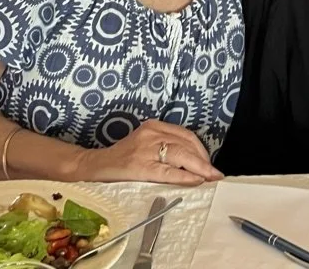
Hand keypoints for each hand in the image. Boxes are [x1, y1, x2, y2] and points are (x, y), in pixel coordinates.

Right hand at [74, 119, 222, 185]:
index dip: (201, 150)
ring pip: (181, 155)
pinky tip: (196, 181)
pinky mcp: (140, 166)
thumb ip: (164, 149)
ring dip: (199, 168)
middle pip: (186, 144)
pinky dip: (185, 176)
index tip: (211, 164)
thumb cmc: (121, 161)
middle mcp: (151, 134)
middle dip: (204, 160)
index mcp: (153, 127)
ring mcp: (145, 149)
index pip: (185, 136)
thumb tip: (194, 165)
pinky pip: (168, 171)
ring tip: (210, 178)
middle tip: (215, 174)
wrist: (94, 167)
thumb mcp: (145, 147)